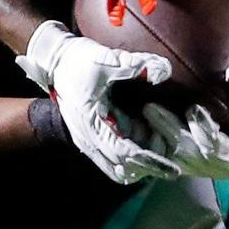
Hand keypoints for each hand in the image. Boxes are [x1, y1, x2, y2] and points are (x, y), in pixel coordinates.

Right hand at [17, 21, 179, 184]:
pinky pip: (114, 155)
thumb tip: (163, 70)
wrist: (54, 60)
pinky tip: (146, 135)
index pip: (124, 154)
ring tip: (158, 140)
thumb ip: (135, 64)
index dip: (151, 161)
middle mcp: (88, 138)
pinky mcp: (94, 134)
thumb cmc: (78, 60)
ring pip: (119, 166)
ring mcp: (89, 138)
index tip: (173, 168)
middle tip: (170, 148)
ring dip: (141, 160)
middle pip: (123, 168)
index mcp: (91, 123)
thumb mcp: (106, 60)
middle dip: (149, 163)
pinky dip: (132, 153)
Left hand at [143, 67, 228, 178]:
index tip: (194, 109)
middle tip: (150, 109)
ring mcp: (200, 165)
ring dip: (155, 135)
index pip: (216, 150)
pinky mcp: (187, 158)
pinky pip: (164, 154)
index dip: (205, 131)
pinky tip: (137, 121)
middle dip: (169, 131)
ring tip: (140, 112)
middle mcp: (216, 168)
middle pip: (187, 154)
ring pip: (171, 156)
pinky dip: (151, 140)